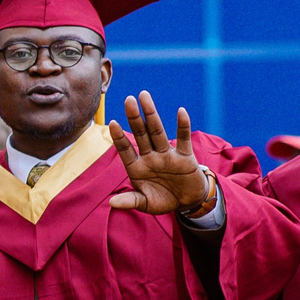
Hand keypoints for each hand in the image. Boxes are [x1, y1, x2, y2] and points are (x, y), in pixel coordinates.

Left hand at [107, 93, 215, 215]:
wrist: (187, 201)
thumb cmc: (163, 200)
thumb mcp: (145, 204)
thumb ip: (130, 201)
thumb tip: (112, 203)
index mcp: (137, 167)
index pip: (126, 150)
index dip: (119, 137)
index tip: (112, 123)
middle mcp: (150, 157)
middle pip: (141, 134)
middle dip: (134, 117)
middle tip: (128, 99)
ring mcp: (167, 155)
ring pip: (157, 132)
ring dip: (151, 115)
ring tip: (144, 96)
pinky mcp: (185, 156)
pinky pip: (183, 139)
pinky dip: (183, 126)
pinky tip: (180, 111)